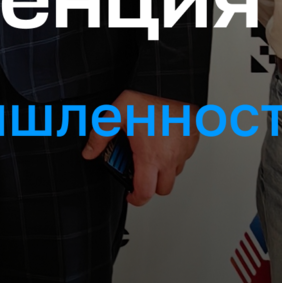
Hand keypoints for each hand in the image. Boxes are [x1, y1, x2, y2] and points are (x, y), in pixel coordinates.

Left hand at [81, 89, 200, 206]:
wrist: (173, 83)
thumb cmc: (150, 97)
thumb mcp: (117, 113)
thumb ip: (100, 134)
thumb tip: (89, 152)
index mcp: (150, 157)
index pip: (145, 193)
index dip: (135, 199)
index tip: (129, 194)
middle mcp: (170, 159)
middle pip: (162, 190)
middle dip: (150, 187)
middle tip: (139, 173)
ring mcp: (183, 152)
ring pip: (174, 174)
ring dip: (163, 171)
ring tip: (150, 154)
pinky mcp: (192, 142)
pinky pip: (183, 158)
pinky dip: (173, 157)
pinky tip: (162, 141)